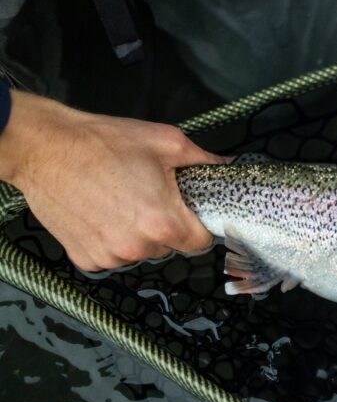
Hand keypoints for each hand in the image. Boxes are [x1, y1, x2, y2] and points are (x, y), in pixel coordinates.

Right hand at [0, 90, 227, 271]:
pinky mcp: (86, 258)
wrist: (44, 148)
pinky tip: (101, 213)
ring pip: (141, 252)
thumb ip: (204, 160)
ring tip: (121, 201)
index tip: (191, 213)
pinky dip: (111, 238)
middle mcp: (138, 247)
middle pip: (170, 246)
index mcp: (163, 223)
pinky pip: (112, 255)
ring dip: (138, 234)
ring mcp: (109, 256)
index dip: (200, 226)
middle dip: (166, 226)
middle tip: (150, 196)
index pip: (201, 242)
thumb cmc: (102, 143)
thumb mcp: (166, 143)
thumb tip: (227, 166)